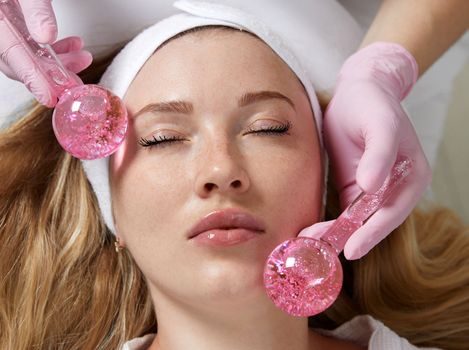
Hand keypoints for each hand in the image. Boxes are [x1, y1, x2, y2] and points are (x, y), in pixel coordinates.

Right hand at [0, 0, 91, 105]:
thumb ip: (35, 7)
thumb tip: (46, 36)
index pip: (12, 56)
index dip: (33, 79)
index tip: (52, 97)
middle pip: (18, 60)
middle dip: (51, 73)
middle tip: (77, 83)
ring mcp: (2, 23)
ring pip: (26, 52)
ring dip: (57, 60)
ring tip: (82, 56)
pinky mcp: (11, 21)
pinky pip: (28, 42)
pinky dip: (51, 47)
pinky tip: (72, 45)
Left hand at [299, 42, 431, 259]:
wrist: (357, 91)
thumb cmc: (371, 103)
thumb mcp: (379, 123)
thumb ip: (379, 153)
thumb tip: (372, 186)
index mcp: (411, 176)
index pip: (392, 212)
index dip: (372, 232)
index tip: (351, 248)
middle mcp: (396, 188)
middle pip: (373, 222)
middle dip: (348, 238)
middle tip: (319, 248)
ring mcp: (375, 190)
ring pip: (357, 221)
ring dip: (335, 234)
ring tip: (310, 242)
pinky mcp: (356, 187)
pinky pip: (345, 211)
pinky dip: (331, 222)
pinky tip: (312, 229)